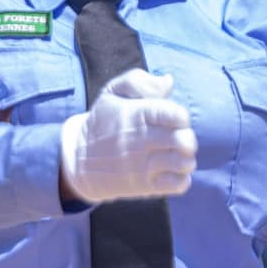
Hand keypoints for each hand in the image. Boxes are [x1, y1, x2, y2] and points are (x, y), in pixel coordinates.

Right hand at [58, 68, 196, 203]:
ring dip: (187, 158)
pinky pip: (177, 184)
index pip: (176, 114)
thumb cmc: (103, 123)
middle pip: (183, 140)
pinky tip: (173, 171)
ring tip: (178, 155)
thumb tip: (168, 81)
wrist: (79, 161)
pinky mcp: (145, 186)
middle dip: (187, 137)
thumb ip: (139, 81)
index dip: (181, 116)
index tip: (173, 119)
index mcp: (137, 115)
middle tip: (178, 138)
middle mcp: (141, 141)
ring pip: (183, 163)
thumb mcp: (112, 92)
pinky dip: (182, 178)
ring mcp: (143, 166)